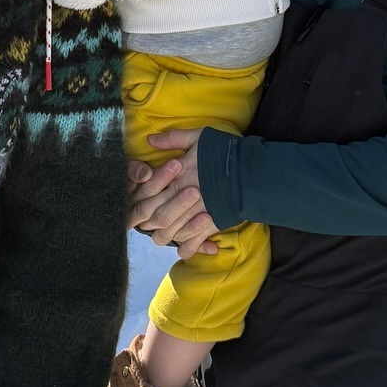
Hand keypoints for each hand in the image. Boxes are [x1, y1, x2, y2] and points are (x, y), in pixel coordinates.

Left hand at [129, 131, 220, 259]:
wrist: (252, 171)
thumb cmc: (225, 152)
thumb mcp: (198, 138)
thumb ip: (172, 139)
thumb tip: (150, 139)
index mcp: (174, 178)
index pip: (147, 195)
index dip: (138, 204)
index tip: (135, 208)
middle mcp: (180, 198)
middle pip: (155, 218)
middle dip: (148, 223)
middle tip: (145, 225)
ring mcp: (194, 214)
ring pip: (170, 233)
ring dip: (164, 236)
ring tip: (163, 235)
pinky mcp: (209, 226)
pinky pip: (191, 243)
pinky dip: (185, 248)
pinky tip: (183, 249)